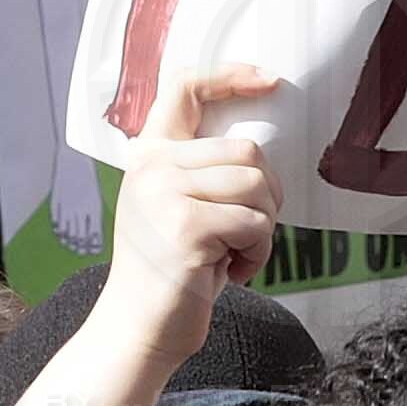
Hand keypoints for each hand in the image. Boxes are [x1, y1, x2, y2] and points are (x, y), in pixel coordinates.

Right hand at [92, 66, 283, 380]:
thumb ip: (199, 170)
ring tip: (234, 252)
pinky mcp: (186, 227)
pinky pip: (255, 223)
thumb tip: (256, 151)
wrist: (139, 329)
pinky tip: (231, 271)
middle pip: (246, 150)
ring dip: (263, 226)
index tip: (267, 80)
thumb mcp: (174, 206)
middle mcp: (151, 167)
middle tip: (248, 230)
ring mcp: (164, 195)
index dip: (230, 76)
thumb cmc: (169, 272)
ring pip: (257, 185)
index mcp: (148, 156)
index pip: (184, 89)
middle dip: (266, 193)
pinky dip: (257, 252)